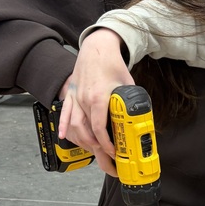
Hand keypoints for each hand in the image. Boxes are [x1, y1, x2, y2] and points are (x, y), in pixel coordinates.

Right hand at [58, 29, 132, 175]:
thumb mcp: (127, 84)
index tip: (114, 152)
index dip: (106, 144)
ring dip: (83, 141)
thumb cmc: (112, 64)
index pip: (100, 128)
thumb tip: (141, 117)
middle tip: (106, 158)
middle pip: (87, 131)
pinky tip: (64, 136)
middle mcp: (84, 99)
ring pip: (75, 125)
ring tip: (93, 150)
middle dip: (96, 148)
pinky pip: (64, 113)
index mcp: (98, 98)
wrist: (97, 47)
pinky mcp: (70, 94)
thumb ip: (132, 101)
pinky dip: (63, 126)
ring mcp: (75, 97)